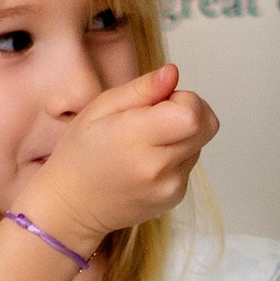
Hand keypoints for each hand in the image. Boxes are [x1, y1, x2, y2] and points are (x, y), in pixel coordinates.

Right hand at [30, 63, 217, 252]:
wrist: (72, 207)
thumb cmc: (80, 154)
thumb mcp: (100, 108)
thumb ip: (141, 89)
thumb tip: (173, 73)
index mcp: (136, 139)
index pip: (192, 113)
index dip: (182, 99)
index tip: (159, 102)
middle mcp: (158, 168)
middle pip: (207, 126)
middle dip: (188, 112)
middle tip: (156, 117)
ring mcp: (169, 187)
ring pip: (199, 143)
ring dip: (181, 135)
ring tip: (145, 143)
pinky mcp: (174, 197)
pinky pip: (189, 164)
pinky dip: (175, 156)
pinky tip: (146, 161)